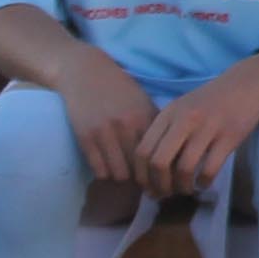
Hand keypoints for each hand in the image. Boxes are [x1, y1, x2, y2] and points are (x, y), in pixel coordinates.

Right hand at [52, 54, 158, 189]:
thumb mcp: (143, 102)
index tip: (162, 180)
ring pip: (120, 174)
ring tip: (125, 177)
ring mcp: (105, 132)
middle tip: (144, 185)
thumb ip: (156, 126)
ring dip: (123, 179)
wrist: (86, 72)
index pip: (160, 156)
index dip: (162, 173)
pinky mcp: (85, 137)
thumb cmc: (119, 89)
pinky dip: (105, 174)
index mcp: (146, 117)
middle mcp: (128, 125)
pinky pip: (99, 169)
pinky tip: (108, 169)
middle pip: (141, 170)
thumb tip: (173, 153)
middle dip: (144, 181)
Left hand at [134, 63, 258, 196]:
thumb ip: (164, 131)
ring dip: (182, 187)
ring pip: (184, 168)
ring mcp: (208, 128)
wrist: (247, 83)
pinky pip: (210, 168)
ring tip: (186, 190)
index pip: (143, 151)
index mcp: (168, 114)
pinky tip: (204, 183)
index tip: (148, 188)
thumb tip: (149, 168)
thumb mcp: (181, 108)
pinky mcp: (229, 136)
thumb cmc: (211, 100)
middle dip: (159, 185)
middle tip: (165, 195)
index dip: (141, 176)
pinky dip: (204, 182)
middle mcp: (184, 120)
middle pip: (159, 162)